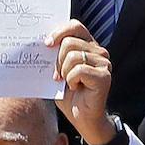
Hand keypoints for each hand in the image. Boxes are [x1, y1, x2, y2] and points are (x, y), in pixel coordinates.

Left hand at [48, 21, 114, 144]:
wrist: (82, 118)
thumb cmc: (70, 95)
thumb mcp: (57, 71)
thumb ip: (53, 56)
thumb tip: (40, 44)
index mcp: (88, 45)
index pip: (75, 26)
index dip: (59, 32)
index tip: (47, 44)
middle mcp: (99, 51)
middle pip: (69, 42)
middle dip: (57, 60)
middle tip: (57, 75)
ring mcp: (104, 63)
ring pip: (73, 56)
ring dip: (64, 72)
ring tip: (68, 83)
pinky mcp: (104, 76)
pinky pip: (79, 70)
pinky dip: (71, 80)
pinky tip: (77, 88)